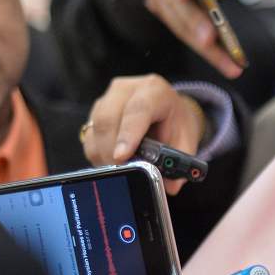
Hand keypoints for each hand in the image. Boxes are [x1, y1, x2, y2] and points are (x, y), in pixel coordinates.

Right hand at [82, 74, 205, 194]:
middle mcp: (127, 90)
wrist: (168, 112)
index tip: (122, 156)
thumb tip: (170, 185)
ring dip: (103, 154)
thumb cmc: (176, 125)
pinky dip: (97, 154)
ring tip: (118, 170)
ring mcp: (107, 98)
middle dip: (110, 150)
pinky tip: (111, 163)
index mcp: (155, 91)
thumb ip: (180, 162)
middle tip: (119, 172)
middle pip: (108, 118)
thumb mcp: (185, 140)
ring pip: (95, 127)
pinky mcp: (95, 111)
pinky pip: (89, 136)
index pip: (138, 110)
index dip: (128, 134)